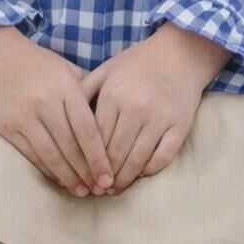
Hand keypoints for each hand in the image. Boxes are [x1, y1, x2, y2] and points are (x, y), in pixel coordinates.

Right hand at [0, 26, 113, 197]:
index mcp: (65, 88)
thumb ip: (87, 92)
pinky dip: (47, 170)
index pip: (86, 129)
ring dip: (68, 177)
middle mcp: (45, 104)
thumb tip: (111, 120)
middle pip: (70, 146)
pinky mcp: (7, 128)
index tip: (109, 177)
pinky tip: (59, 179)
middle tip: (101, 190)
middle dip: (87, 172)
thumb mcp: (67, 69)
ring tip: (82, 191)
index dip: (99, 156)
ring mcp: (24, 117)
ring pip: (50, 155)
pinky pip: (31, 155)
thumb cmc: (38, 64)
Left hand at [81, 25, 231, 192]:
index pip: (95, 139)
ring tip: (115, 189)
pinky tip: (139, 174)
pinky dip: (149, 170)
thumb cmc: (138, 63)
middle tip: (96, 190)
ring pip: (136, 160)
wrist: (180, 53)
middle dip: (104, 176)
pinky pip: (162, 157)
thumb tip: (62, 118)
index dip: (87, 161)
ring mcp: (160, 118)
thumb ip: (84, 91)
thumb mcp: (107, 70)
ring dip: (124, 179)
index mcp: (114, 95)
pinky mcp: (180, 126)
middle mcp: (136, 108)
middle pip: (114, 154)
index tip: (82, 177)